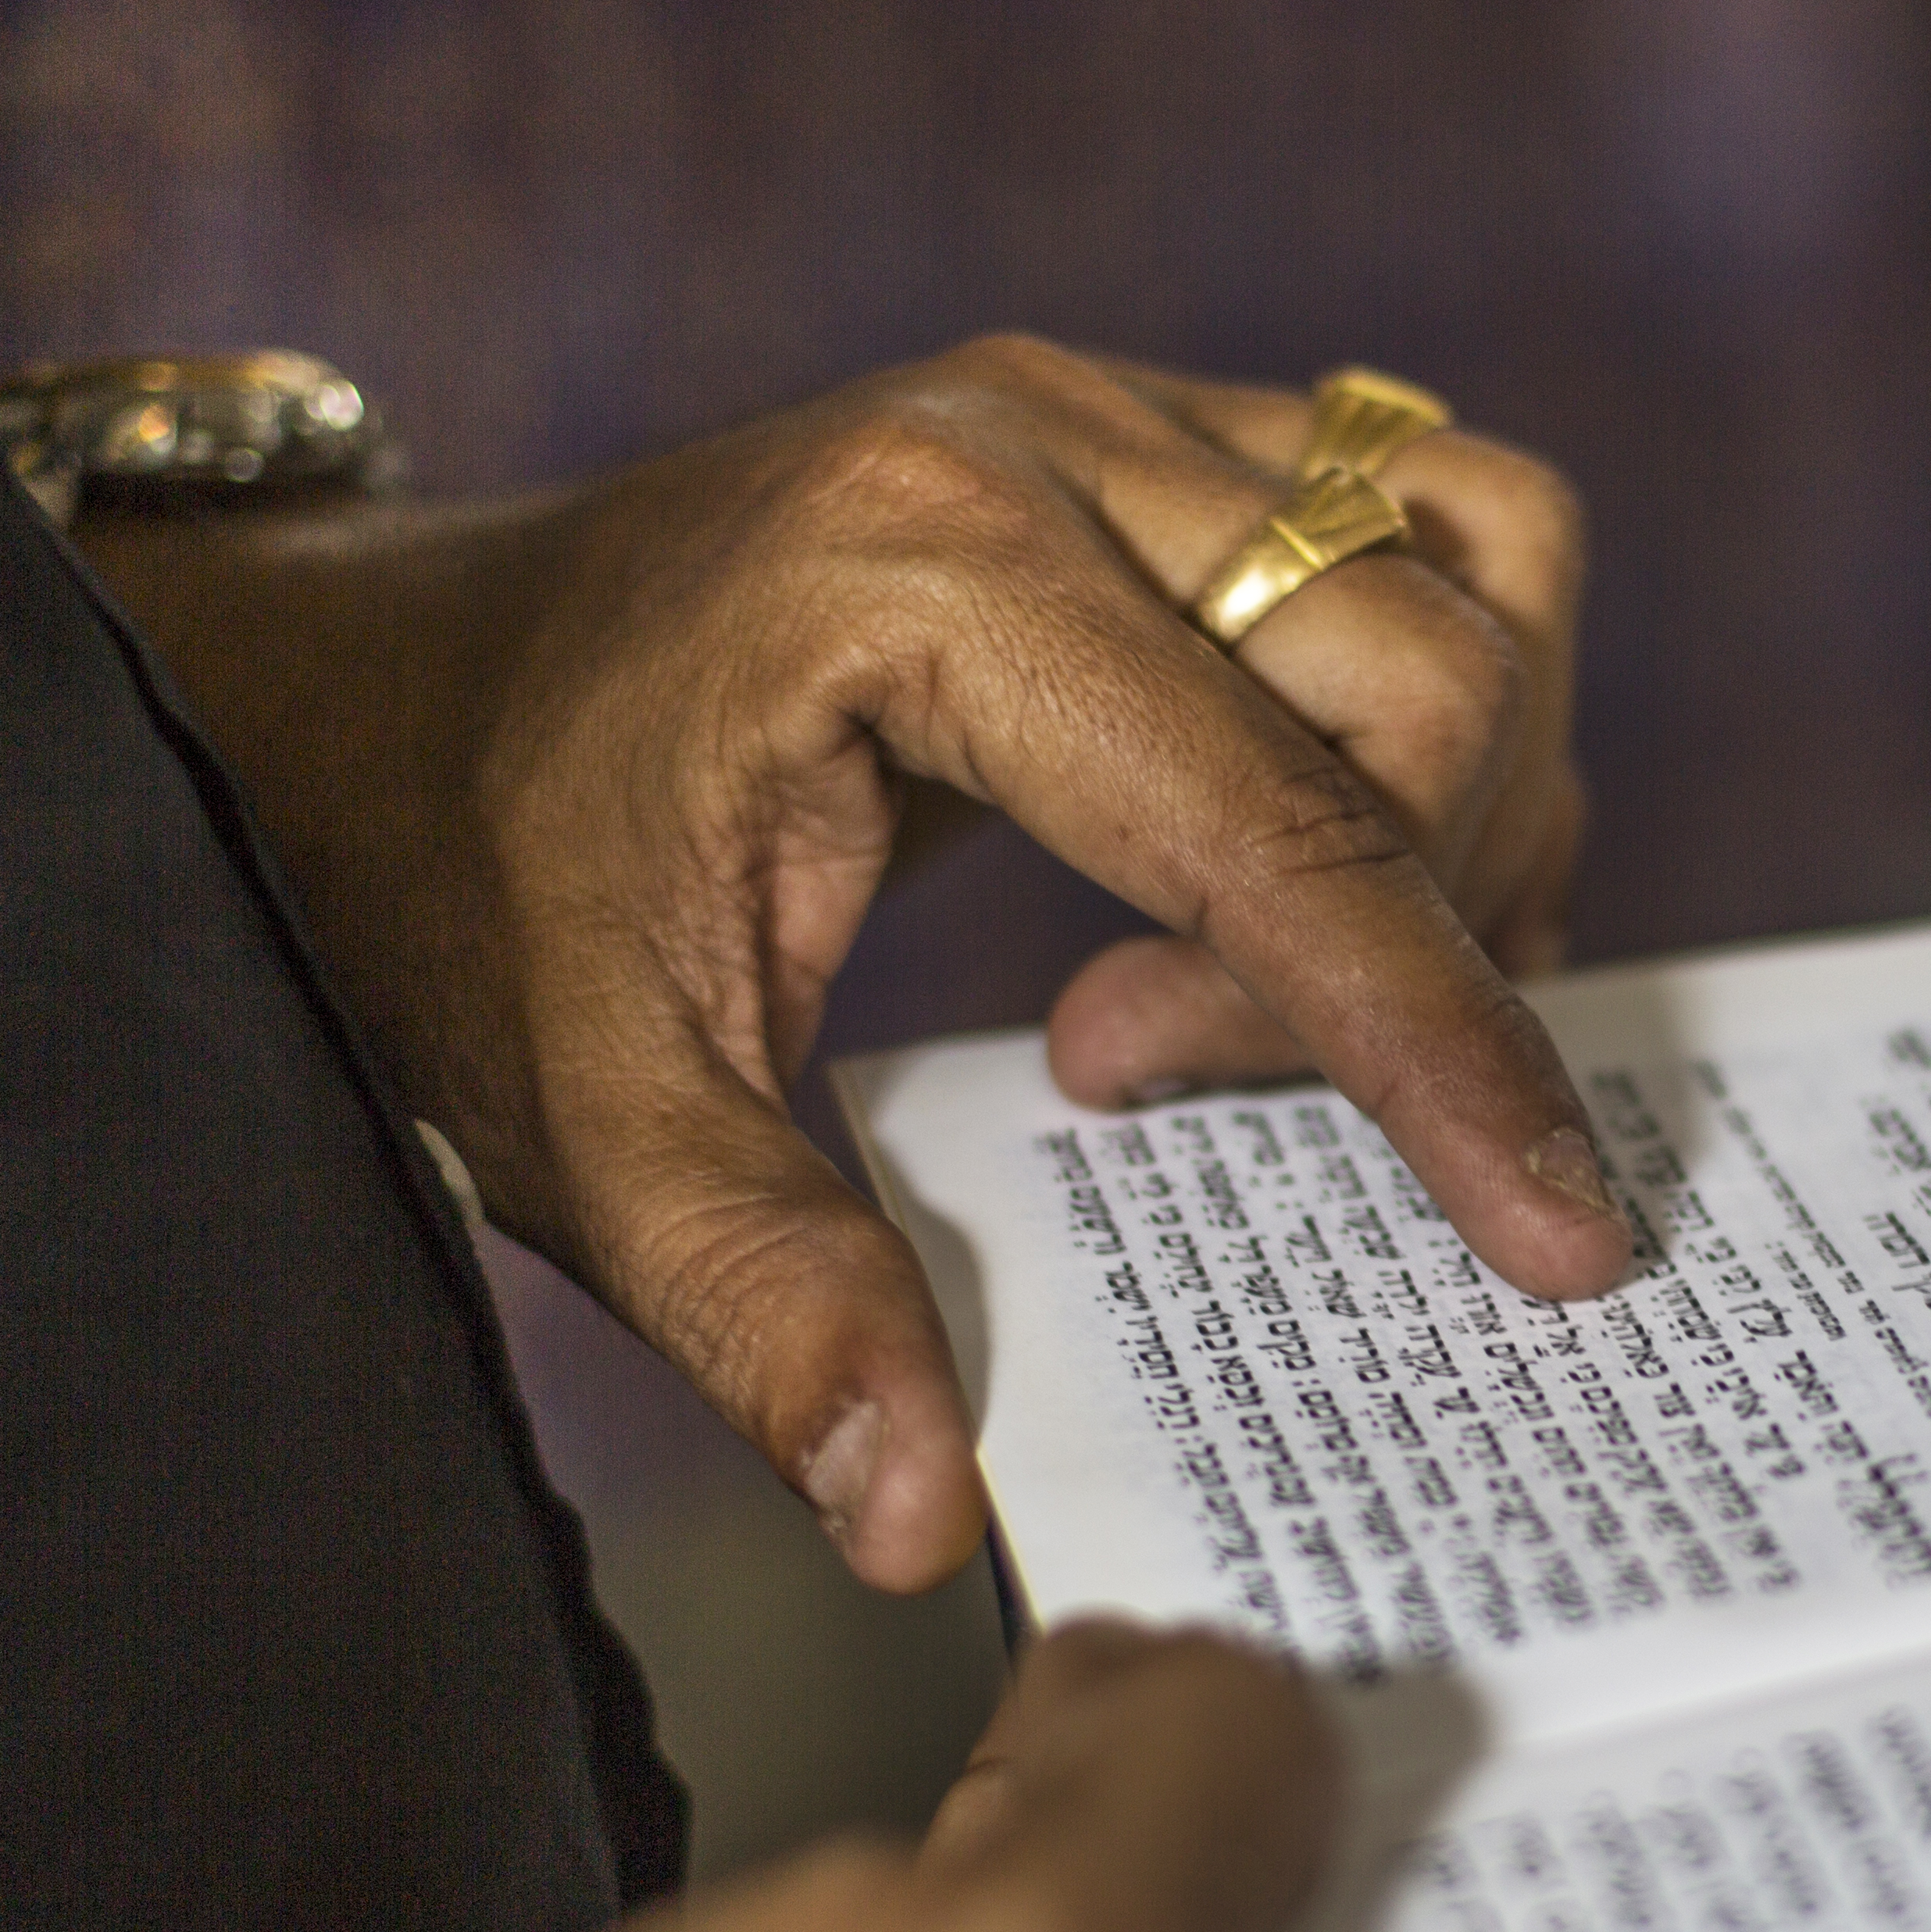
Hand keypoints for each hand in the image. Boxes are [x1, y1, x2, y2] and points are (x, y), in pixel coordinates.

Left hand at [83, 339, 1619, 1593]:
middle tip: (1136, 1077)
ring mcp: (1111, 413)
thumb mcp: (587, 1122)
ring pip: (1480, 571)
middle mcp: (1048, 436)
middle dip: (1394, 940)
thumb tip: (921, 1518)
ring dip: (1464, 810)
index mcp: (921, 568)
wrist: (367, 697)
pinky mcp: (1149, 438)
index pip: (1280, 824)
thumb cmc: (467, 889)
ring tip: (1266, 982)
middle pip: (1428, 678)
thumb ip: (768, 1305)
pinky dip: (1444, 725)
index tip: (1563, 1236)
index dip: (1441, 1049)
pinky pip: (1431, 537)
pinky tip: (1297, 881)